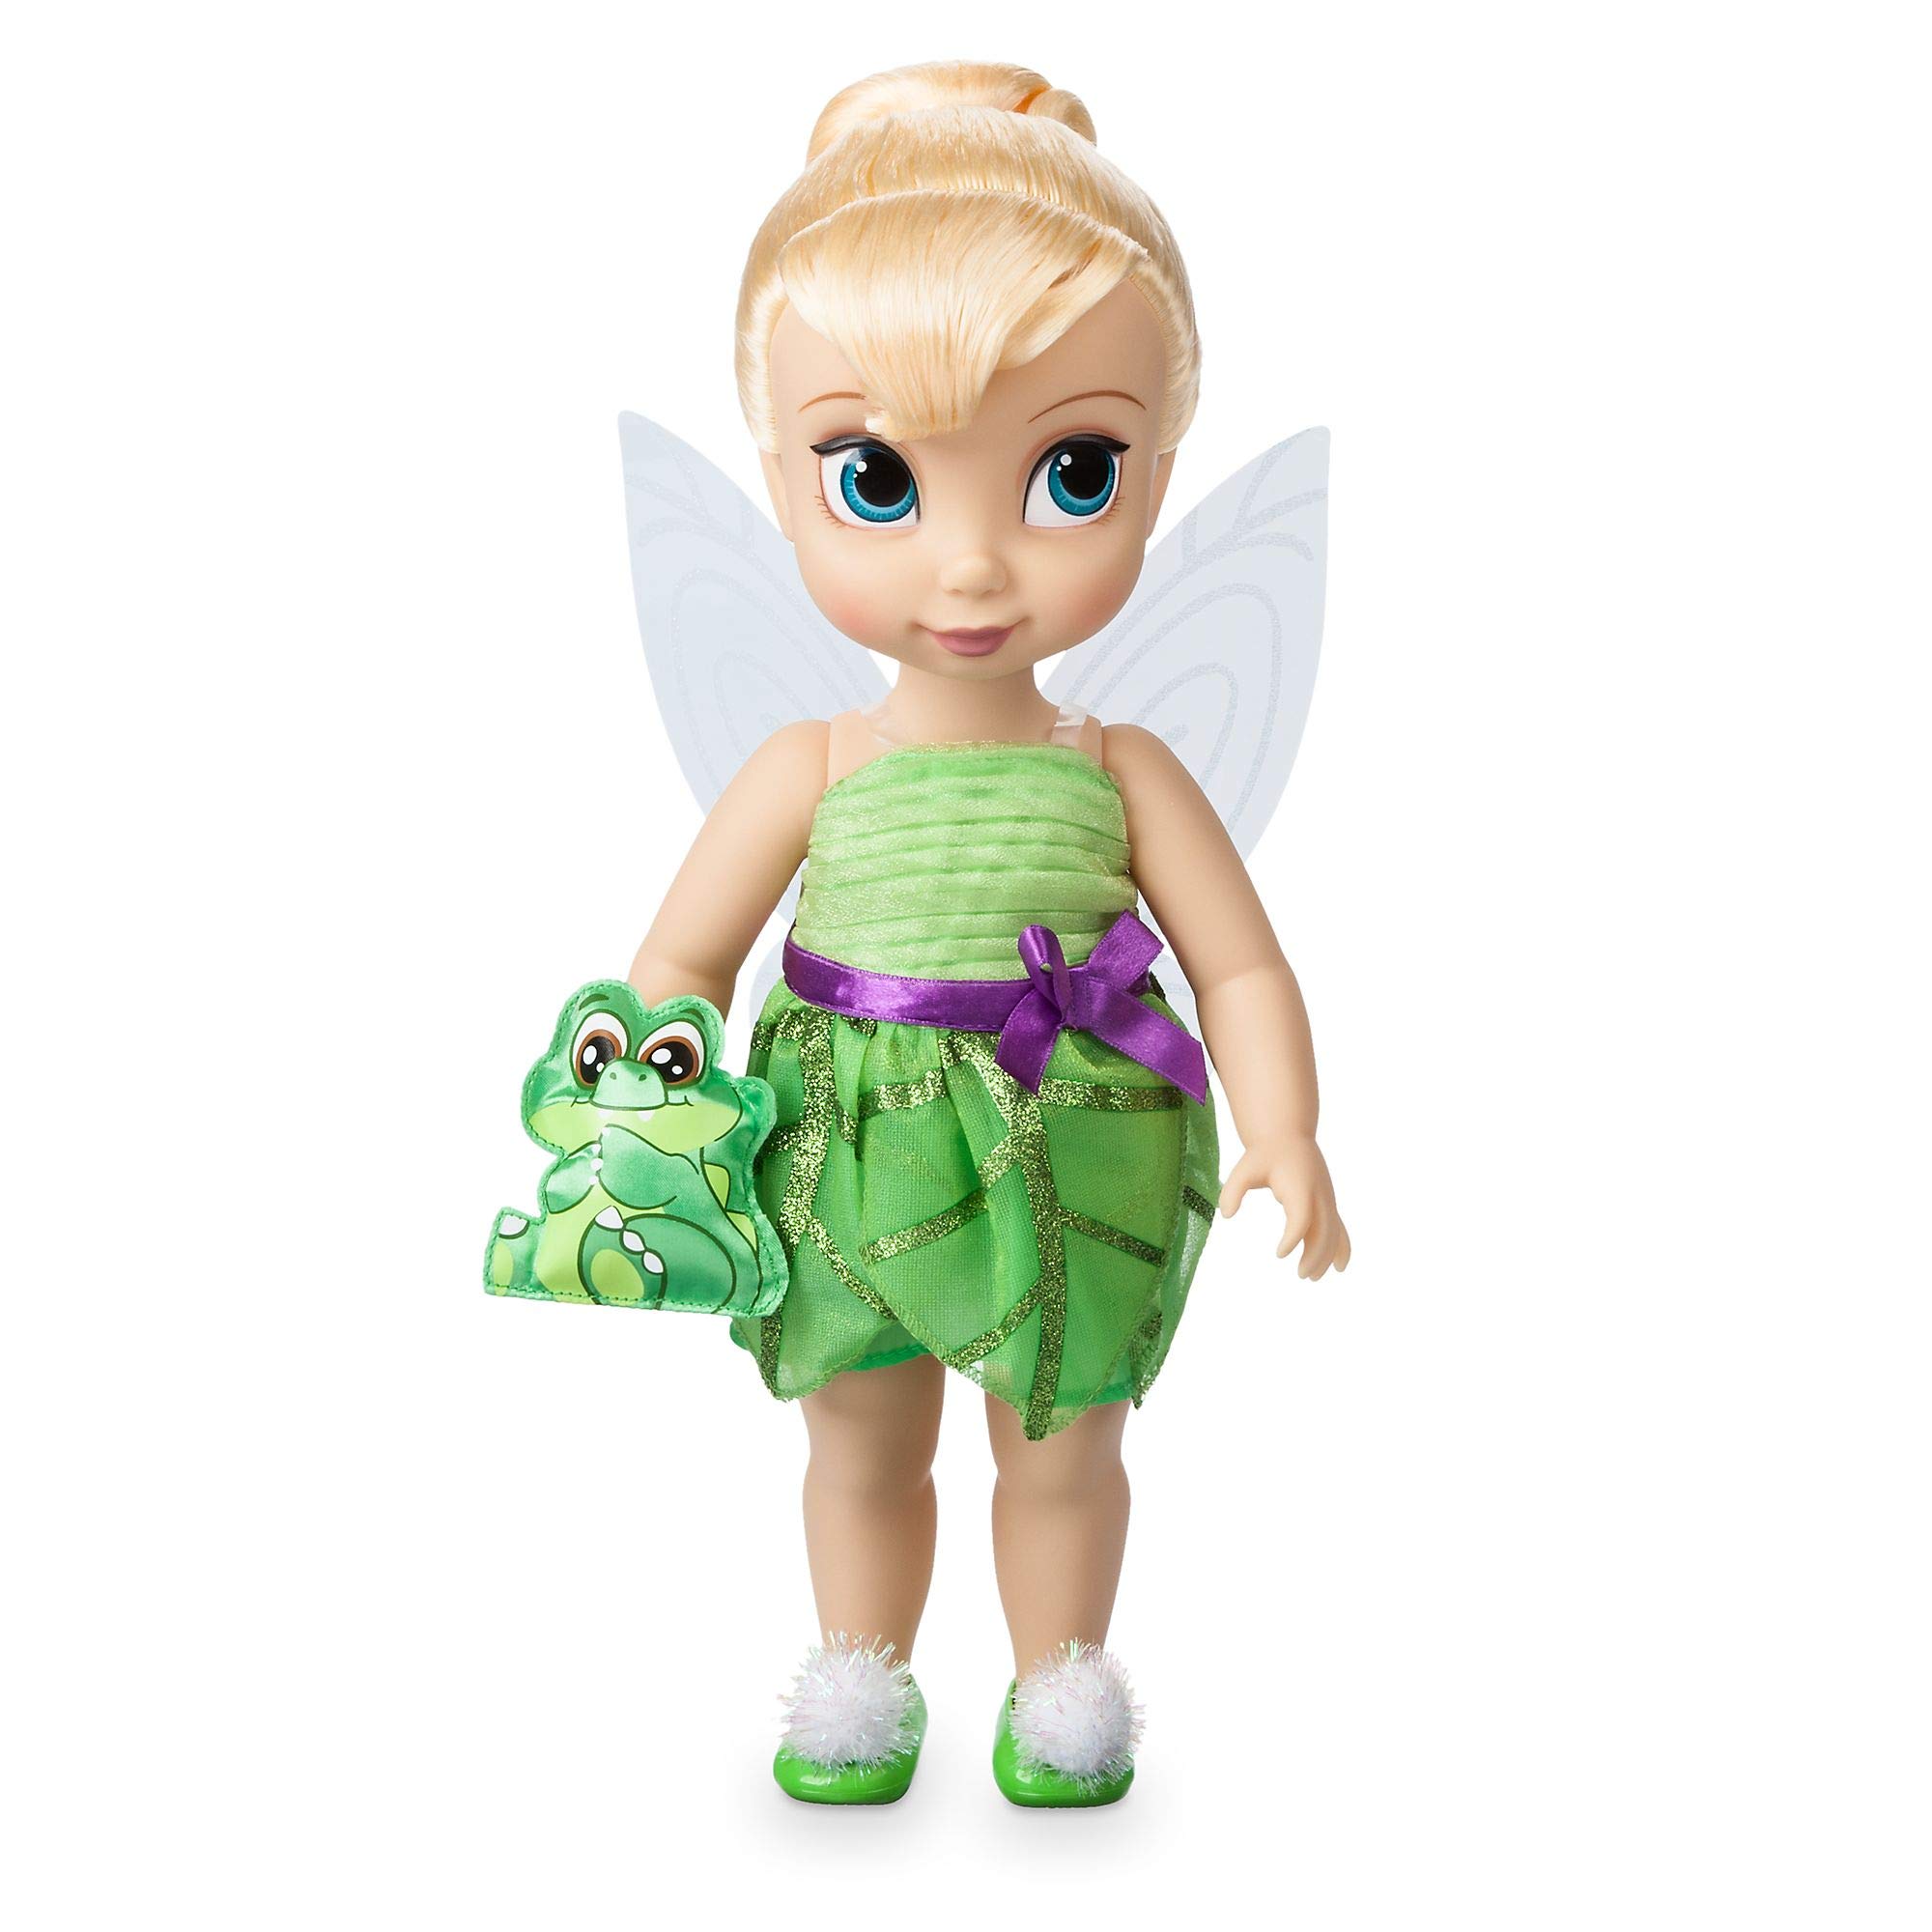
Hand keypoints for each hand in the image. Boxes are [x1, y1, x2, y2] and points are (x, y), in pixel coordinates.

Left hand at [1218, 1136, 1350, 1277]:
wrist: (1287, 1137)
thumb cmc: (1264, 1155)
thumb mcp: (1244, 1169)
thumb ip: (1232, 1190)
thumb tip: (1225, 1214)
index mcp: (1299, 1186)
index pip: (1301, 1217)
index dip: (1293, 1237)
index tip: (1278, 1254)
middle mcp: (1318, 1194)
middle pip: (1323, 1230)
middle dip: (1315, 1255)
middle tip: (1300, 1275)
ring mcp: (1326, 1199)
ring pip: (1333, 1233)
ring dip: (1326, 1257)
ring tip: (1311, 1277)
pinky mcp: (1328, 1203)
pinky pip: (1339, 1228)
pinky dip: (1342, 1247)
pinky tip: (1339, 1267)